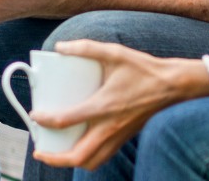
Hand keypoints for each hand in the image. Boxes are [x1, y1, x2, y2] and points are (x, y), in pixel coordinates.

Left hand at [31, 40, 208, 170]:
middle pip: (77, 156)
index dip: (44, 120)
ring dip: (70, 162)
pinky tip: (81, 146)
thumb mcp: (115, 52)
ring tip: (57, 153)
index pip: (65, 120)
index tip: (35, 115)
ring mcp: (118, 135)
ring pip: (91, 162)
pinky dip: (88, 158)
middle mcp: (109, 126)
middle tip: (39, 150)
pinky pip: (103, 157)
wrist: (173, 85)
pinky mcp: (125, 137)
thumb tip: (60, 47)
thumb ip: (86, 48)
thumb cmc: (144, 69)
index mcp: (103, 106)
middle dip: (54, 158)